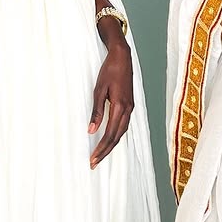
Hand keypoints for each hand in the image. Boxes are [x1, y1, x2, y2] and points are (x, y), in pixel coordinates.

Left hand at [89, 38, 133, 168]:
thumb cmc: (109, 71)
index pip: (110, 134)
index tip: (92, 159)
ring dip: (110, 146)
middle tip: (93, 163)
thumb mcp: (98, 90)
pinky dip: (116, 136)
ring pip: (121, 133)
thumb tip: (91, 131)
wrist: (122, 57)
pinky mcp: (129, 105)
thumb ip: (96, 111)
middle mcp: (128, 110)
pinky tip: (109, 140)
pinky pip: (123, 126)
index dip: (101, 148)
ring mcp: (130, 108)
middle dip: (105, 152)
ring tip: (99, 155)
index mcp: (120, 106)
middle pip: (117, 137)